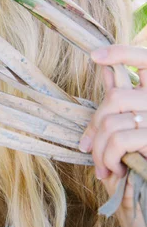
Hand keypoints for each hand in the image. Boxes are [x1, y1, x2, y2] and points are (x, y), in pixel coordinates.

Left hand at [79, 45, 146, 226]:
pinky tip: (113, 172)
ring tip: (102, 169)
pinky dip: (107, 157)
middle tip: (86, 149)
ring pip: (111, 120)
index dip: (121, 52)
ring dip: (98, 148)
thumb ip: (121, 108)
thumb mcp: (133, 137)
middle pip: (115, 98)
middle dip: (93, 124)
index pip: (145, 60)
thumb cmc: (144, 174)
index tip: (94, 55)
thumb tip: (105, 71)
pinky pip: (119, 139)